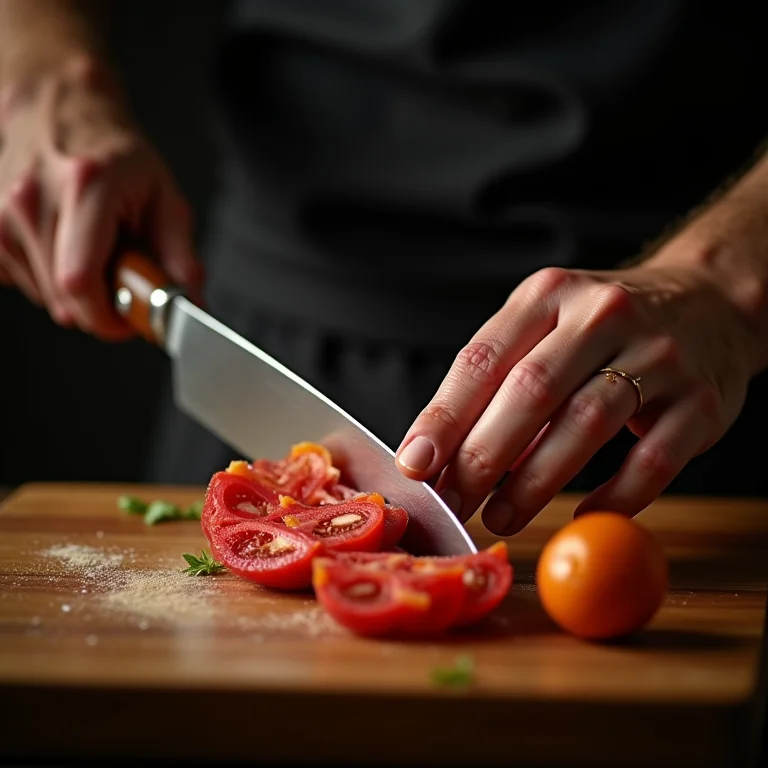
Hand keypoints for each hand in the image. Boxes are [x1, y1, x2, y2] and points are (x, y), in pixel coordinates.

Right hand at [0, 56, 201, 339]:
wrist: (61, 111)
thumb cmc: (116, 156)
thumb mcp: (164, 196)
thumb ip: (179, 254)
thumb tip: (191, 302)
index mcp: (85, 188)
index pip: (80, 283)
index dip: (107, 317)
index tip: (128, 321)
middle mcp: (33, 197)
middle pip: (62, 299)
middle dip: (99, 306)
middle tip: (120, 277)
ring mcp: (1, 211)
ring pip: (43, 297)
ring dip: (74, 291)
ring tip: (91, 250)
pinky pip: (20, 282)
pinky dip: (46, 278)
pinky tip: (61, 247)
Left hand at [395, 261, 755, 534]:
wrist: (707, 303)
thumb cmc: (603, 329)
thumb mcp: (546, 327)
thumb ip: (499, 383)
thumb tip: (443, 458)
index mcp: (548, 295)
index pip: (483, 359)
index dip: (444, 417)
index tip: (416, 464)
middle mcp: (601, 315)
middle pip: (530, 391)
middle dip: (482, 457)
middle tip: (455, 502)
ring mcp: (658, 355)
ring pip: (585, 423)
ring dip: (535, 482)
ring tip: (501, 517)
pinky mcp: (701, 401)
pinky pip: (653, 460)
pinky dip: (614, 496)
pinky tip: (580, 516)